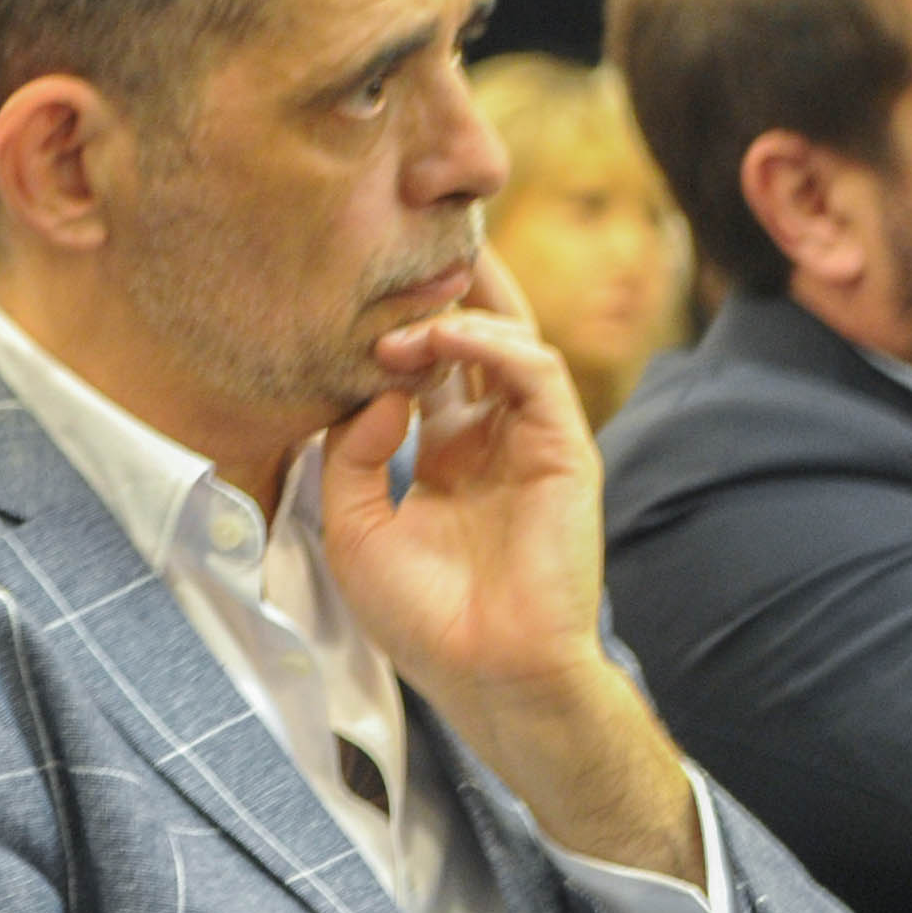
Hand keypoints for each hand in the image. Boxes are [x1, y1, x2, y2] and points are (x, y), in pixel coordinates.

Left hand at [318, 256, 702, 885]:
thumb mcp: (351, 526)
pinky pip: (535, 374)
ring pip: (509, 340)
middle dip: (445, 288)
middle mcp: (492, 438)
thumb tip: (371, 387)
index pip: (429, 366)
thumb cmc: (420, 615)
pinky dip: (491, 344)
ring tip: (398, 311)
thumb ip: (347, 452)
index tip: (346, 288)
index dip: (394, 324)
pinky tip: (441, 338)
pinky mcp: (565, 451)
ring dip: (454, 314)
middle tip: (406, 239)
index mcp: (446, 454)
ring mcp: (532, 441)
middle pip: (476, 337)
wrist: (484, 673)